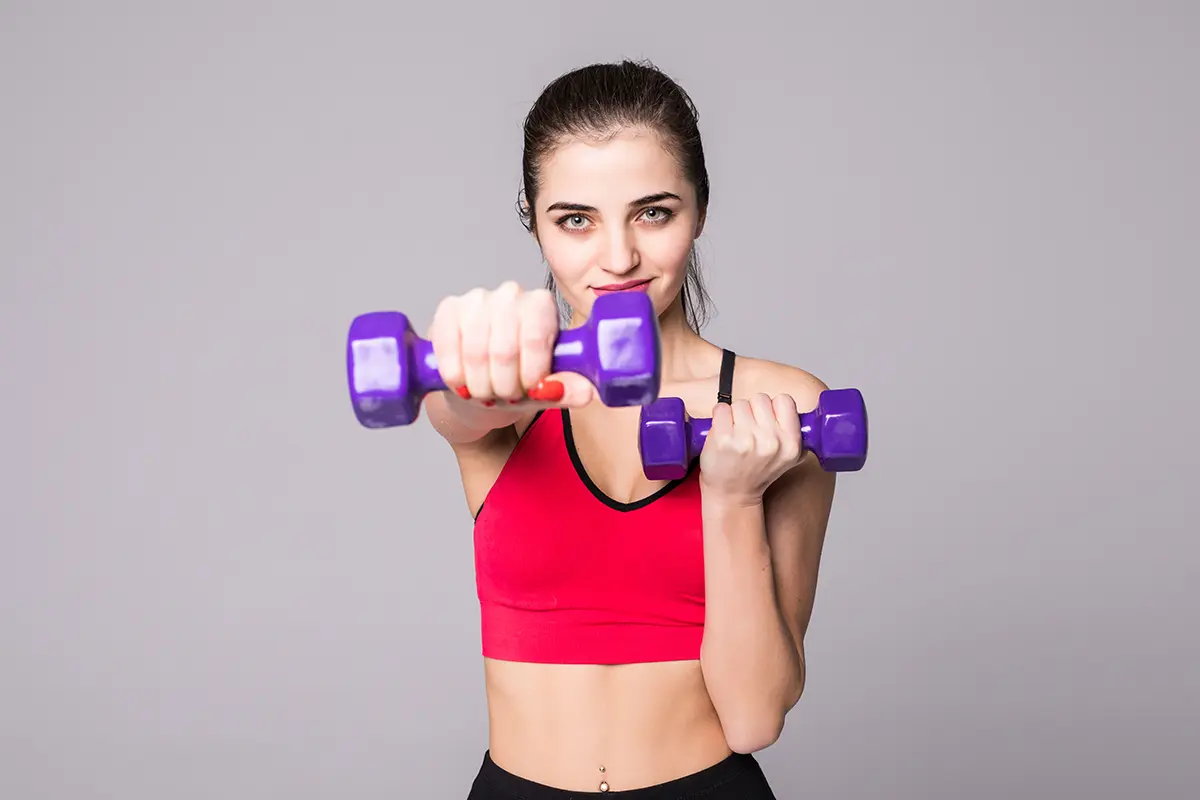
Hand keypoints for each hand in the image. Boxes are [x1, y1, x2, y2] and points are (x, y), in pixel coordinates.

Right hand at [426, 281, 599, 408]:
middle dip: (504, 386)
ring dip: (480, 385)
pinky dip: (455, 375)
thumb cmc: (517, 380)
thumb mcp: (546, 390)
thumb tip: (586, 392)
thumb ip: (567, 389)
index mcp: (542, 305)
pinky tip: (462, 385)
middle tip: (506, 397)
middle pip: (504, 350)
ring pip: (475, 352)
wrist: (479, 384)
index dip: (531, 374)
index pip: (536, 338)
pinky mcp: (448, 310)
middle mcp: (510, 294)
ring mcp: (476, 299)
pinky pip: (448, 348)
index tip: (529, 391)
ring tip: (486, 393)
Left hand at [699, 393, 803, 506]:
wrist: (733, 494)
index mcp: (791, 443)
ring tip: (736, 434)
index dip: (773, 407)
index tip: (766, 420)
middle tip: (749, 430)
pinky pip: (721, 408)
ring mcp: (746, 440)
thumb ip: (796, 434)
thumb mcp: (788, 458)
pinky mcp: (723, 439)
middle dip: (752, 410)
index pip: (785, 400)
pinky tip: (723, 433)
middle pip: (760, 399)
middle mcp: (771, 441)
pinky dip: (719, 417)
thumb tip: (802, 414)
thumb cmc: (757, 472)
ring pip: (740, 403)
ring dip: (735, 415)